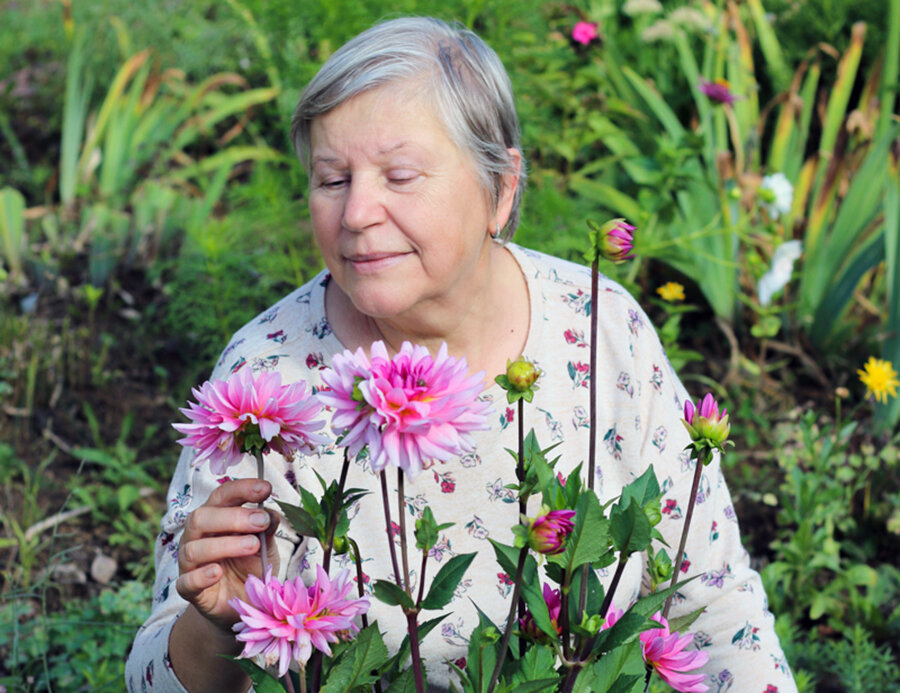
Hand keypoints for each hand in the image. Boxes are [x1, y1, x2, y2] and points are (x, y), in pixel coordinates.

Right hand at [175, 478, 279, 633]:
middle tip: (261, 521)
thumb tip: (272, 514)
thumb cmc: (250, 567)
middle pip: (202, 517)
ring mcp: (189, 563)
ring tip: (252, 546)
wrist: (239, 605)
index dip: (242, 489)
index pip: (222, 496)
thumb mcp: (264, 547)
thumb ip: (266, 530)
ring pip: (194, 548)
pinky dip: (201, 576)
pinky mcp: (189, 590)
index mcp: (215, 518)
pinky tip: (217, 572)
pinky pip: (186, 582)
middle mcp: (197, 536)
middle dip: (234, 516)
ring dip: (226, 544)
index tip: (266, 488)